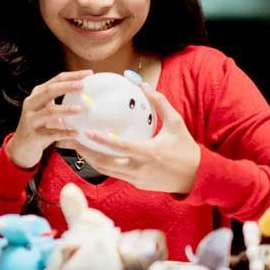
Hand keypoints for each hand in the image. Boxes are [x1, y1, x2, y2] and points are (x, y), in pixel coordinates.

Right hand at [4, 70, 91, 168]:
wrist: (22, 146)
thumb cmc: (40, 126)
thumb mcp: (48, 110)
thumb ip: (61, 101)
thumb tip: (88, 95)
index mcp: (37, 95)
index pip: (56, 80)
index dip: (72, 76)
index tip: (89, 74)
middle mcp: (31, 104)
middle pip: (49, 91)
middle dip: (66, 87)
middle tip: (82, 85)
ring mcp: (31, 119)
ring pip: (48, 112)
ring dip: (64, 109)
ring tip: (79, 109)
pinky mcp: (33, 135)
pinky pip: (51, 133)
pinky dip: (64, 133)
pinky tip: (76, 133)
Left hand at [65, 83, 200, 193]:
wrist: (197, 177)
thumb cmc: (186, 149)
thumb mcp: (176, 124)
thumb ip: (160, 103)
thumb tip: (144, 84)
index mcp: (149, 153)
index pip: (120, 148)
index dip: (101, 141)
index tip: (86, 133)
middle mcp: (140, 169)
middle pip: (105, 164)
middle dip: (86, 154)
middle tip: (72, 142)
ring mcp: (137, 179)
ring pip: (107, 172)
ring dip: (91, 160)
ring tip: (78, 148)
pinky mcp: (137, 185)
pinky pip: (116, 174)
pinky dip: (104, 165)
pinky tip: (95, 155)